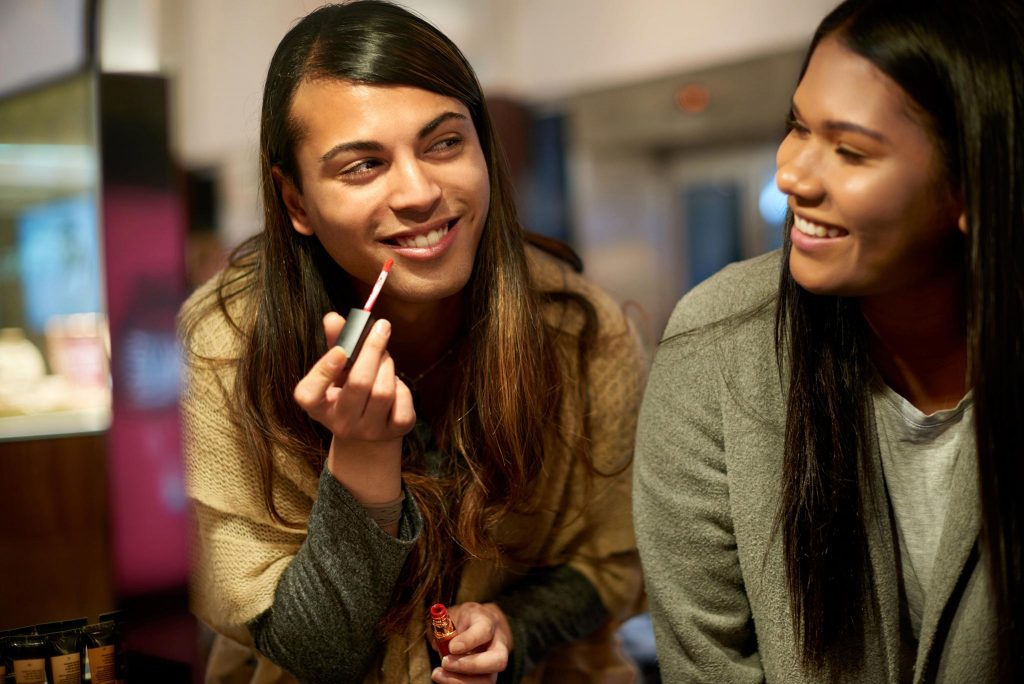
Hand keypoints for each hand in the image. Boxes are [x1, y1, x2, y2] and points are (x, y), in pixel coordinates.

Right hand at [293, 313, 415, 507]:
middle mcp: (340, 423)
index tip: (341, 349)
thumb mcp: (337, 369)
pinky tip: (394, 383)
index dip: (324, 370)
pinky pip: (402, 402)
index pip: (309, 393)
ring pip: (383, 391)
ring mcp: (368, 431)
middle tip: (382, 328)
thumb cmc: (348, 389)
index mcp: (316, 406)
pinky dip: (402, 386)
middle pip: (359, 384)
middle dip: (372, 351)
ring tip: (385, 357)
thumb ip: (335, 342)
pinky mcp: (394, 432)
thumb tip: (333, 317)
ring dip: (387, 365)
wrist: (368, 430)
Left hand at [431, 602, 511, 683]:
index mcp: (488, 622)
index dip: (469, 640)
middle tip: (445, 662)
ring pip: (488, 680)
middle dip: (470, 665)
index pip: (484, 631)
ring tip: (438, 674)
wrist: (480, 626)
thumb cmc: (465, 621)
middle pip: (498, 660)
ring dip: (461, 681)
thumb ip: (445, 627)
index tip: (452, 647)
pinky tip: (444, 678)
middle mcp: (498, 644)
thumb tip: (437, 644)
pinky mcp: (487, 676)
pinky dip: (458, 683)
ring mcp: (495, 663)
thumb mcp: (454, 615)